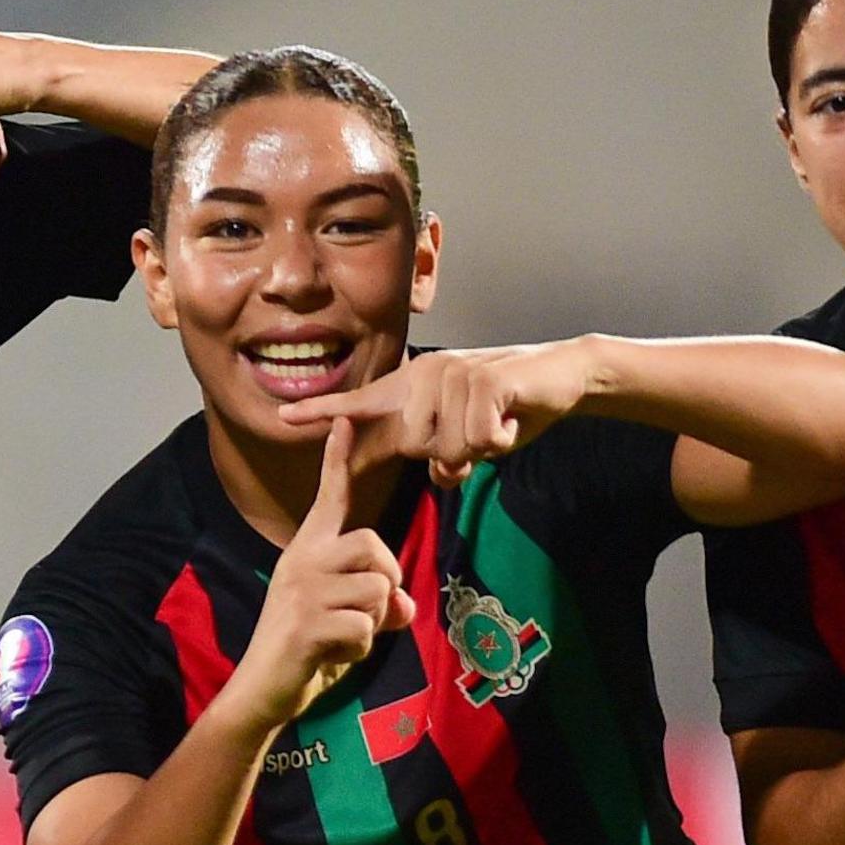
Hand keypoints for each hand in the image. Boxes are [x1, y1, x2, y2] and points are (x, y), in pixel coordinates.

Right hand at [219, 420, 416, 729]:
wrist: (262, 688)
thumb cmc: (304, 649)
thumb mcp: (346, 618)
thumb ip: (379, 604)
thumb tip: (405, 606)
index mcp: (307, 552)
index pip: (328, 499)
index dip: (336, 461)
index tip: (342, 421)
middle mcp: (302, 562)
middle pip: (373, 546)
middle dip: (387, 579)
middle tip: (372, 609)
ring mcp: (302, 592)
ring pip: (376, 589)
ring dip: (374, 621)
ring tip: (344, 634)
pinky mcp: (307, 624)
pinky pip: (365, 627)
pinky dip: (361, 648)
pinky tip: (333, 653)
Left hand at [281, 345, 592, 487]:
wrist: (561, 376)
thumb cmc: (509, 409)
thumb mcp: (466, 437)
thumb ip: (443, 456)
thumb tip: (441, 472)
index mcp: (413, 387)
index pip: (360, 403)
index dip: (322, 412)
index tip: (283, 417)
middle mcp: (425, 374)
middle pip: (418, 447)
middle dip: (454, 453)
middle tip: (481, 428)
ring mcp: (452, 373)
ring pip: (451, 448)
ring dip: (482, 446)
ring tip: (498, 421)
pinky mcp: (482, 379)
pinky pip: (479, 439)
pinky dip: (502, 438)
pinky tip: (512, 417)